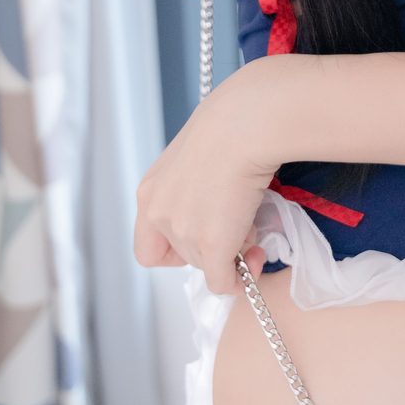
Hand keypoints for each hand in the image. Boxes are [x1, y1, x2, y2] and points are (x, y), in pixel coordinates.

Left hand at [134, 66, 278, 293]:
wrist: (245, 123)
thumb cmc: (230, 125)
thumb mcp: (196, 156)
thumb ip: (193, 186)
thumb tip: (217, 204)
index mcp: (150, 193)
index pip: (148, 247)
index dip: (173, 249)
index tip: (199, 233)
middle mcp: (160, 215)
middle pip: (182, 257)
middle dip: (211, 246)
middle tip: (238, 225)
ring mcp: (184, 233)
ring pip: (207, 266)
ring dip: (232, 253)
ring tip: (253, 223)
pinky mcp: (212, 246)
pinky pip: (224, 281)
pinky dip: (241, 279)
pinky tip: (256, 262)